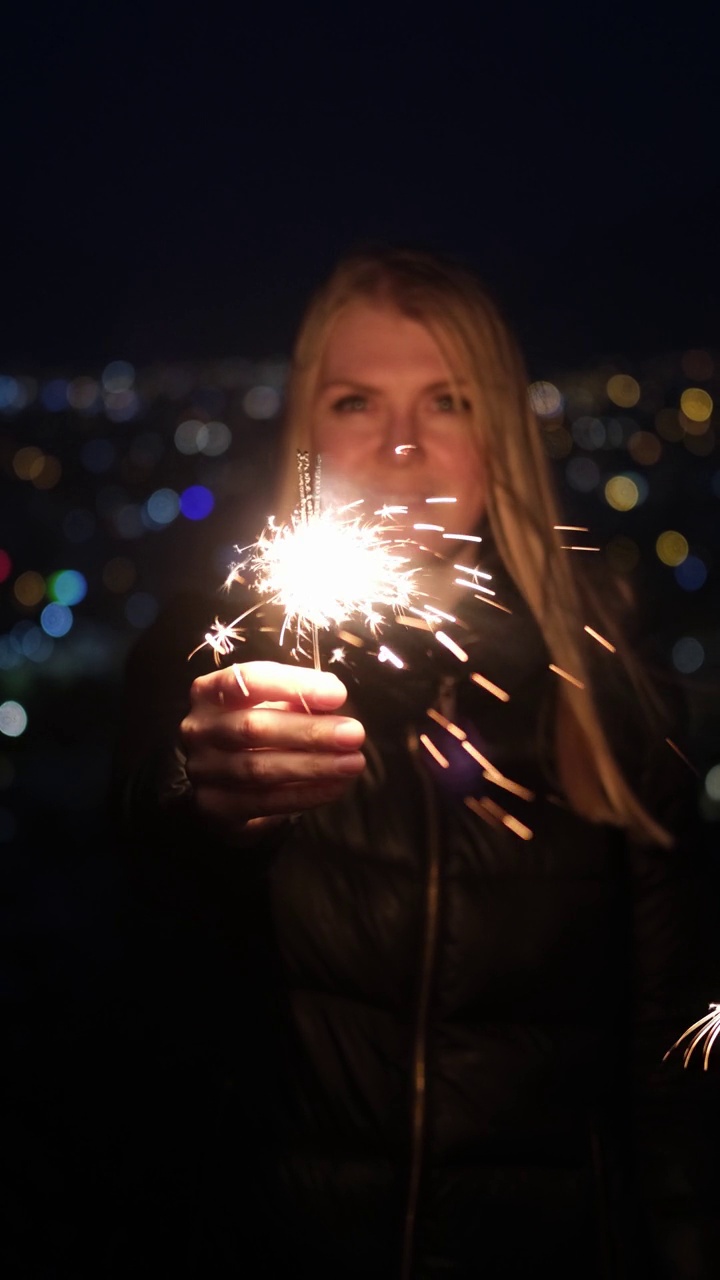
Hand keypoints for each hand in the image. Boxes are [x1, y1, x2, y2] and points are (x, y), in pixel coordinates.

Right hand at [180, 660, 365, 841]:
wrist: (223, 780)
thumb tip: (333, 696)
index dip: (293, 685)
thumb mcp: (272, 704)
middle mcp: (198, 728)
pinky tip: (335, 786)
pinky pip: (263, 801)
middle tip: (354, 734)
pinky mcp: (214, 806)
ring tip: (352, 763)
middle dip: (309, 731)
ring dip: (312, 766)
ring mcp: (202, 769)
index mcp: (209, 691)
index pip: (248, 680)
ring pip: (258, 768)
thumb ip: (296, 698)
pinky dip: (304, 794)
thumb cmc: (256, 728)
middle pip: (253, 728)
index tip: (337, 694)